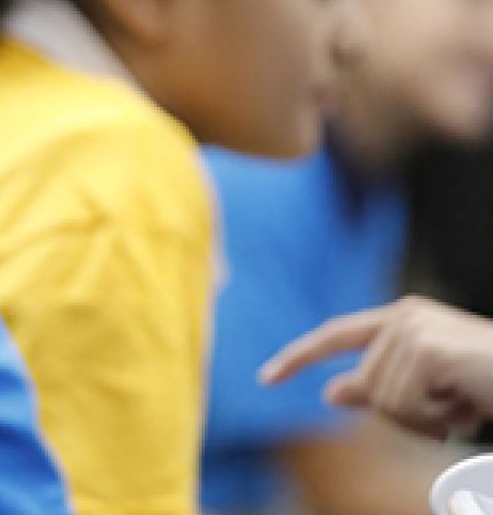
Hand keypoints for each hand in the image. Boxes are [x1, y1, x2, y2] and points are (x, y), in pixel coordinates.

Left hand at [261, 296, 492, 438]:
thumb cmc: (490, 385)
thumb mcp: (433, 391)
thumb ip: (381, 388)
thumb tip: (331, 392)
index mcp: (402, 319)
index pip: (336, 336)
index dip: (299, 357)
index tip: (264, 378)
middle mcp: (404, 316)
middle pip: (364, 386)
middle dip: (405, 414)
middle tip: (453, 411)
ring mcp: (413, 329)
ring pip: (383, 400)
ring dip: (425, 417)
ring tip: (463, 403)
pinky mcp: (425, 348)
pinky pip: (403, 404)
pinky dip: (436, 417)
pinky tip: (467, 404)